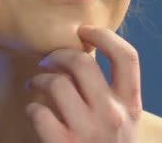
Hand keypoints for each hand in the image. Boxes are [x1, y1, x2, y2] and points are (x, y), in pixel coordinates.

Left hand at [25, 26, 141, 142]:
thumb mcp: (122, 122)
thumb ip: (109, 94)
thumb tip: (80, 58)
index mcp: (130, 106)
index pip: (126, 57)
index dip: (103, 35)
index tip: (84, 30)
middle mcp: (113, 115)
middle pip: (82, 62)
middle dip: (58, 55)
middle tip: (46, 61)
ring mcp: (88, 131)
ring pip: (56, 83)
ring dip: (39, 79)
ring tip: (35, 84)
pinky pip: (38, 112)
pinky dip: (31, 108)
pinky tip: (33, 111)